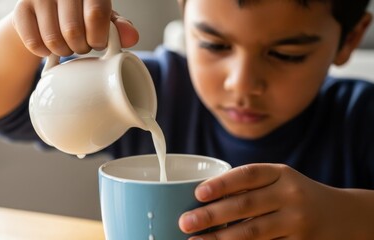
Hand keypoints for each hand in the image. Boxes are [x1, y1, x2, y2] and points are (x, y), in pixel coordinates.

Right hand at [11, 0, 138, 56]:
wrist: (47, 10)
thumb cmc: (83, 15)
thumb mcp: (105, 18)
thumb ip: (120, 27)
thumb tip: (132, 37)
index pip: (95, 15)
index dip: (98, 37)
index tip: (98, 42)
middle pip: (73, 31)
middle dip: (81, 47)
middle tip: (82, 45)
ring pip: (54, 40)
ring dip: (64, 52)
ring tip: (68, 45)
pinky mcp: (20, 9)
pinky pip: (34, 43)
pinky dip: (44, 52)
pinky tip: (49, 46)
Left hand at [178, 163, 359, 239]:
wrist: (341, 215)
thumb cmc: (295, 194)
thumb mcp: (279, 180)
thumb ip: (249, 185)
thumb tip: (202, 198)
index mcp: (281, 174)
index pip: (248, 175)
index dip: (222, 184)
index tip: (198, 193)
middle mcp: (290, 196)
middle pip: (245, 206)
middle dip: (211, 215)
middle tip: (185, 222)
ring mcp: (297, 223)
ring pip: (253, 232)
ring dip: (220, 239)